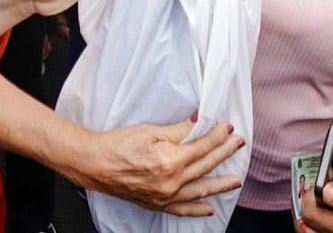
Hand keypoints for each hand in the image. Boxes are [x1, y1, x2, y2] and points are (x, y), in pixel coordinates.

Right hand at [65, 118, 243, 215]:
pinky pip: (182, 210)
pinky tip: (209, 209)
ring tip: (235, 181)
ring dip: (219, 185)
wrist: (94, 164)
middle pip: (205, 166)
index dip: (217, 137)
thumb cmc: (117, 145)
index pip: (202, 147)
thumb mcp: (149, 132)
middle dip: (224, 154)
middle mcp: (171, 183)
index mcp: (170, 161)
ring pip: (199, 190)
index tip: (228, 129)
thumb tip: (199, 123)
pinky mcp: (156, 203)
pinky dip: (197, 210)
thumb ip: (178, 131)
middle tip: (238, 145)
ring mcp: (165, 196)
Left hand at [296, 169, 332, 232]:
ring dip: (305, 211)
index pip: (310, 215)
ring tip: (316, 200)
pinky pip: (307, 228)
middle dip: (306, 206)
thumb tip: (328, 194)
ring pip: (304, 227)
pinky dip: (307, 216)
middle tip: (316, 194)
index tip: (319, 189)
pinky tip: (313, 206)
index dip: (310, 197)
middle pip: (305, 224)